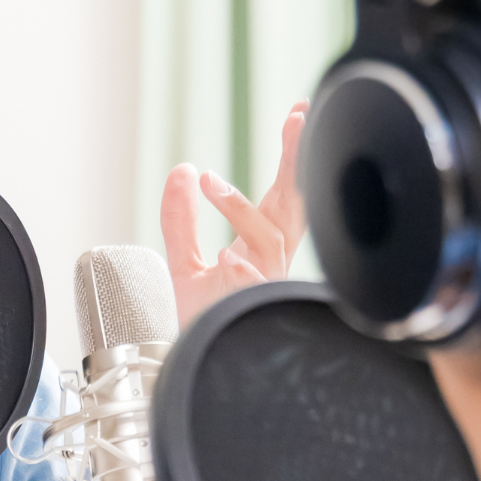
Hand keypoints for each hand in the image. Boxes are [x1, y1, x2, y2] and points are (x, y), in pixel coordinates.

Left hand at [160, 101, 308, 332]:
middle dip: (298, 162)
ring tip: (209, 184)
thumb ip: (180, 218)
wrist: (187, 367)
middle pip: (294, 206)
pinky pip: (254, 288)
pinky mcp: (251, 313)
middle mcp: (268, 264)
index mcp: (260, 249)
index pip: (284, 194)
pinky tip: (230, 257)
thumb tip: (180, 171)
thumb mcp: (182, 262)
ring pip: (271, 240)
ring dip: (242, 210)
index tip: (300, 114)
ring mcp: (263, 288)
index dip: (294, 156)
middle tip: (300, 119)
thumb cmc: (199, 322)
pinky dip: (244, 271)